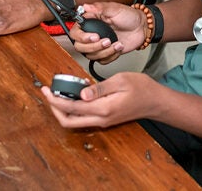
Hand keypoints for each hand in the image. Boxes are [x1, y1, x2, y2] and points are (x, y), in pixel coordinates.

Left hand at [40, 72, 159, 128]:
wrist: (156, 102)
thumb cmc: (141, 88)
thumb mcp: (120, 80)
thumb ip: (99, 88)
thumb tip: (81, 95)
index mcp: (103, 109)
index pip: (72, 108)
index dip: (55, 100)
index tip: (46, 90)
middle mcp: (101, 119)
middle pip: (69, 121)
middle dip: (54, 109)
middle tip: (48, 93)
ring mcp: (103, 121)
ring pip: (75, 121)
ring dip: (64, 109)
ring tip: (60, 92)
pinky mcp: (105, 119)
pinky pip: (84, 117)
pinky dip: (75, 108)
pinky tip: (77, 93)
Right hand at [71, 2, 146, 62]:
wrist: (141, 27)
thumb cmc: (129, 16)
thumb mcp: (115, 8)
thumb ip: (99, 8)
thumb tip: (85, 6)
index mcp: (91, 21)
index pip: (75, 32)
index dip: (81, 37)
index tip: (94, 36)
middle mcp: (92, 33)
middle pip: (80, 47)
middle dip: (94, 46)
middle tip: (107, 41)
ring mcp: (98, 44)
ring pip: (91, 55)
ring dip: (105, 51)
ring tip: (116, 43)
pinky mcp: (106, 53)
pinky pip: (101, 61)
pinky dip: (111, 56)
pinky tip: (118, 47)